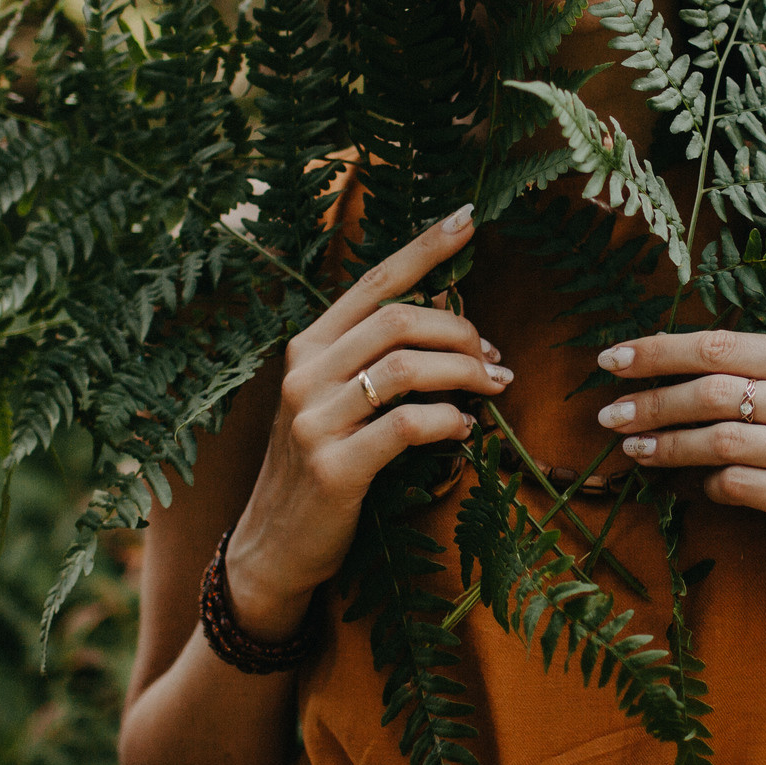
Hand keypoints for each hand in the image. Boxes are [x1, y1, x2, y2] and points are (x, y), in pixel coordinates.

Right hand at [223, 205, 511, 642]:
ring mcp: (314, 420)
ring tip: (494, 386)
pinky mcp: (333, 468)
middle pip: (399, 320)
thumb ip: (374, 358)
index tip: (469, 218)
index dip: (423, 247)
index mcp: (307, 346)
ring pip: (406, 368)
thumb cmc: (318, 466)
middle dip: (461, 330)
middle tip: (496, 355)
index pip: (373, 281)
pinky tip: (466, 430)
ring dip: (465, 372)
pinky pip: (407, 426)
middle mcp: (304, 373)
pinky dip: (449, 422)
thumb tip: (451, 319)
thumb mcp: (334, 401)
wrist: (269, 547)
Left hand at [595, 331, 765, 616]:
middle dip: (653, 402)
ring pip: (722, 440)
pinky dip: (710, 487)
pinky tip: (698, 487)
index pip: (723, 343)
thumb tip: (663, 373)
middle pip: (716, 390)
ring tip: (633, 450)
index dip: (660, 350)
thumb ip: (757, 382)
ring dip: (667, 446)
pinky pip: (743, 487)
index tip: (612, 360)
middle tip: (610, 416)